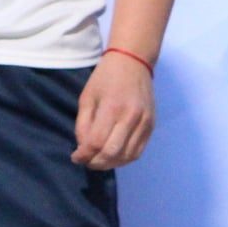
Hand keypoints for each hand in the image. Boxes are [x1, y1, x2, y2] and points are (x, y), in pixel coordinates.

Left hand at [71, 51, 155, 169]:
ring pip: (127, 156)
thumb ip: (83, 124)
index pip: (97, 142)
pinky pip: (138, 151)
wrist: (133, 62)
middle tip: (86, 161)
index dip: (84, 155)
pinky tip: (113, 157)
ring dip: (110, 164)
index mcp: (112, 108)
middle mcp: (131, 117)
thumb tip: (83, 148)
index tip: (75, 157)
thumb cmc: (105, 78)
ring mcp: (144, 123)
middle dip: (96, 163)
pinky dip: (125, 159)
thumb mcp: (87, 97)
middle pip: (112, 153)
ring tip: (98, 161)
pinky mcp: (151, 126)